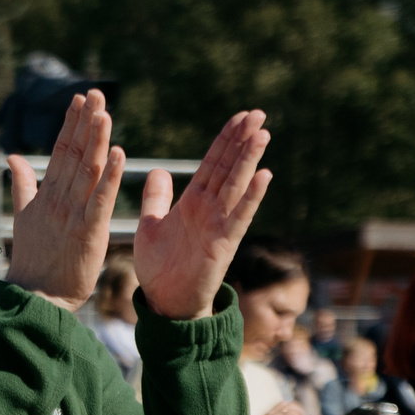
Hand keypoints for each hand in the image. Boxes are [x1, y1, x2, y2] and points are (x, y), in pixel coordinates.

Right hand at [4, 91, 127, 309]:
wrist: (35, 297)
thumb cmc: (34, 261)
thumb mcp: (24, 218)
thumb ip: (22, 185)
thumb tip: (14, 157)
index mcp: (46, 195)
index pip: (60, 152)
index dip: (70, 125)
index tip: (79, 99)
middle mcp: (59, 200)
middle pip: (74, 154)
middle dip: (85, 122)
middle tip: (95, 93)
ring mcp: (73, 215)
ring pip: (88, 170)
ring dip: (97, 140)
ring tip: (104, 113)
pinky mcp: (88, 231)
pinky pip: (101, 199)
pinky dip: (111, 176)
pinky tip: (118, 153)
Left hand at [131, 110, 273, 320]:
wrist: (164, 301)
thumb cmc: (160, 266)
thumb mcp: (150, 225)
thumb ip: (156, 199)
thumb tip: (156, 171)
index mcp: (193, 202)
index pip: (212, 164)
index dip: (225, 140)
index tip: (239, 117)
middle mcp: (209, 209)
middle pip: (228, 168)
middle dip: (242, 141)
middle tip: (258, 113)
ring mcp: (219, 225)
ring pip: (236, 186)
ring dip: (249, 160)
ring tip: (262, 134)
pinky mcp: (223, 244)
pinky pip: (239, 217)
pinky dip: (251, 197)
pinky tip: (264, 175)